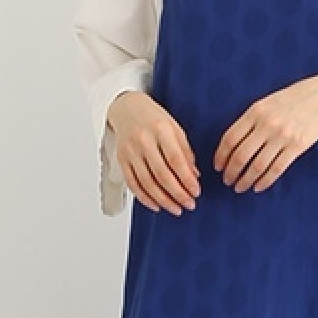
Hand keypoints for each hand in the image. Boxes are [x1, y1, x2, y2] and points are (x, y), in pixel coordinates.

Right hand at [108, 91, 199, 214]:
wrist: (127, 108)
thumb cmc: (154, 119)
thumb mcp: (175, 129)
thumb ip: (185, 152)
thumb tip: (194, 176)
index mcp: (161, 129)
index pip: (175, 159)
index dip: (186, 178)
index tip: (196, 192)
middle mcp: (143, 140)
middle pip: (161, 173)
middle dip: (177, 193)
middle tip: (189, 204)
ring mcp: (130, 150)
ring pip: (146, 182)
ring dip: (163, 199)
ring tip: (176, 209)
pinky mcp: (121, 159)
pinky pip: (132, 183)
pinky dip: (145, 198)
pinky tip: (157, 205)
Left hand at [214, 72, 317, 193]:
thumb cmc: (294, 99)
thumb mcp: (267, 103)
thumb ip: (251, 120)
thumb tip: (233, 144)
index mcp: (255, 112)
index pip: (230, 138)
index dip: (221, 156)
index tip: (218, 167)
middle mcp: (266, 124)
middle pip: (241, 155)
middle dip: (230, 172)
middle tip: (227, 181)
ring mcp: (282, 136)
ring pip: (257, 166)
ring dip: (245, 180)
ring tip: (240, 187)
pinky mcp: (297, 146)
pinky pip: (276, 169)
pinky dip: (265, 181)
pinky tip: (258, 187)